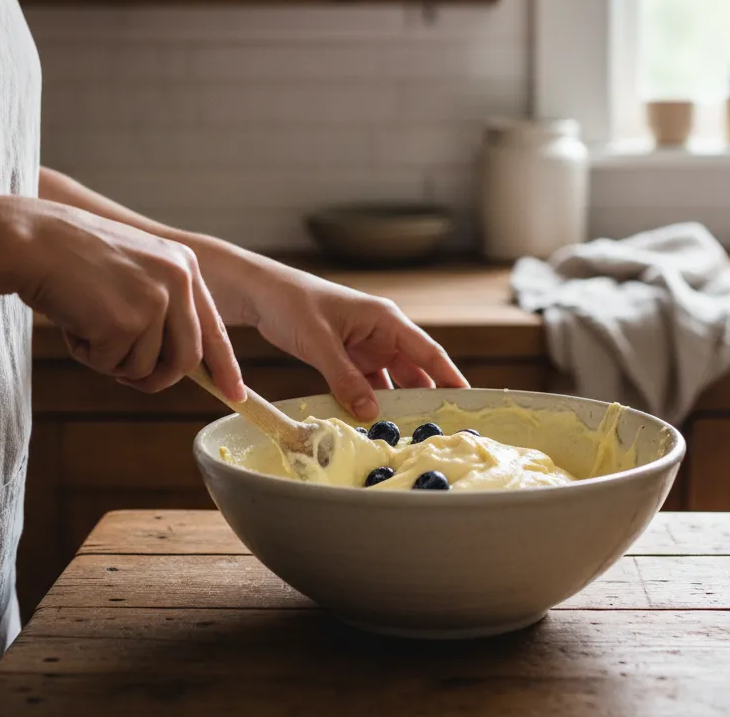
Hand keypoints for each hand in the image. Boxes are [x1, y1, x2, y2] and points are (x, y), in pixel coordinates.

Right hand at [14, 201, 244, 400]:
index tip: (235, 393)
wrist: (34, 241)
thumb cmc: (75, 259)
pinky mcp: (126, 321)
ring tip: (87, 325)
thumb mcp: (136, 270)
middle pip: (187, 358)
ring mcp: (155, 300)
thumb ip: (164, 306)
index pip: (214, 326)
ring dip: (112, 361)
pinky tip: (75, 322)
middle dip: (158, 379)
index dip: (224, 365)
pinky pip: (112, 365)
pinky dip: (88, 355)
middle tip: (128, 378)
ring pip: (146, 367)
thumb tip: (182, 361)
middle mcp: (179, 281)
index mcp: (185, 266)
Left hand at [201, 249, 468, 421]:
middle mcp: (382, 334)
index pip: (428, 352)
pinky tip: (375, 425)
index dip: (450, 376)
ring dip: (398, 405)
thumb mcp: (319, 342)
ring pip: (392, 382)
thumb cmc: (293, 303)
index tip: (468, 401)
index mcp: (385, 319)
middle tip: (439, 431)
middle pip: (415, 371)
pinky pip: (369, 386)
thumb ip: (345, 378)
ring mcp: (366, 348)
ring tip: (409, 435)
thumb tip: (371, 414)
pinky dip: (372, 404)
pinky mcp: (349, 359)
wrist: (262, 294)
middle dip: (426, 398)